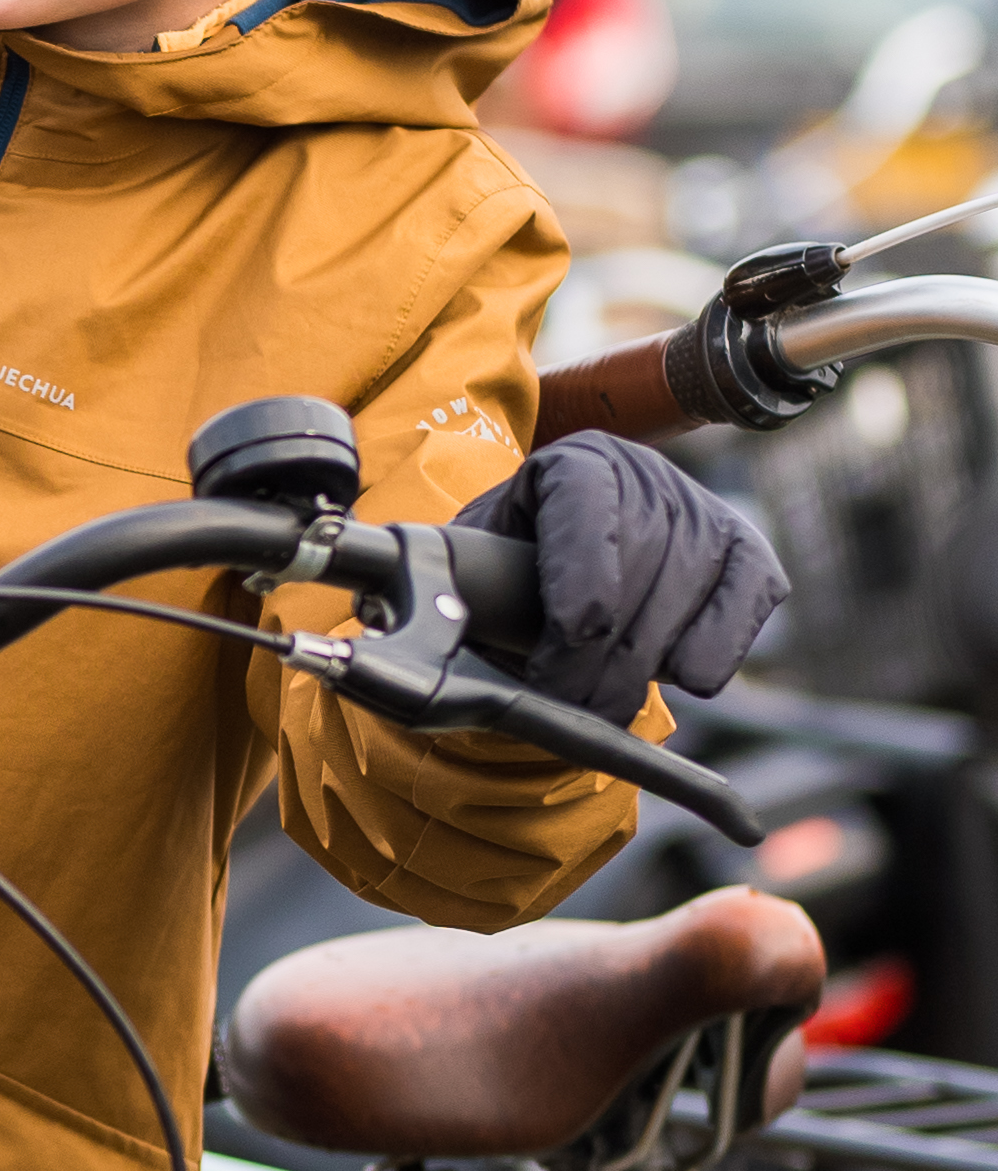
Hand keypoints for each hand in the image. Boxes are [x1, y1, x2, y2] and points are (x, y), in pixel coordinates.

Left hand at [458, 434, 789, 718]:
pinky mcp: (749, 557)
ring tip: (599, 708)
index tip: (570, 638)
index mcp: (576, 462)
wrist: (564, 573)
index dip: (582, 573)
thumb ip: (457, 578)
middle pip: (639, 560)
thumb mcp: (474, 563)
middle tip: (564, 704)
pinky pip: (745, 603)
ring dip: (645, 665)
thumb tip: (421, 607)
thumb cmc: (512, 572)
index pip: (586, 500)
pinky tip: (676, 677)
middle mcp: (648, 476)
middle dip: (601, 650)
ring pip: (689, 591)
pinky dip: (713, 650)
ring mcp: (706, 512)